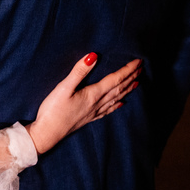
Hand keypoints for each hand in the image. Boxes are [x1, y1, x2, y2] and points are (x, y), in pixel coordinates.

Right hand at [26, 54, 141, 154]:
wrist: (47, 134)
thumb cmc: (53, 110)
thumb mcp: (63, 88)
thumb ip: (79, 71)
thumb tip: (93, 56)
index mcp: (93, 94)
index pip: (115, 79)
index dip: (127, 70)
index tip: (138, 62)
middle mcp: (97, 104)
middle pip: (119, 89)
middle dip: (131, 77)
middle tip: (142, 68)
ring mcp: (93, 113)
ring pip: (116, 99)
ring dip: (127, 90)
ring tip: (137, 83)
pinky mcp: (88, 118)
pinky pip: (108, 110)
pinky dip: (117, 105)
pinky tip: (120, 104)